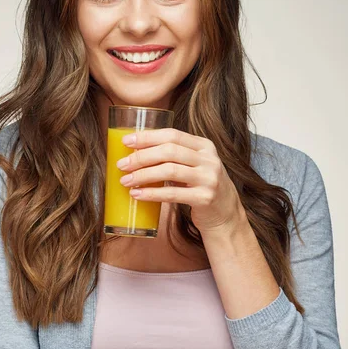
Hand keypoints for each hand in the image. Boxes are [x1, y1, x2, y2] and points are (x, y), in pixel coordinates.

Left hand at [117, 128, 242, 233]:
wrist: (225, 214)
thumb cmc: (201, 186)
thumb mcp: (194, 165)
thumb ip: (175, 156)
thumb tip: (135, 151)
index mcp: (204, 145)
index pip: (172, 135)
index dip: (148, 137)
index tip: (126, 141)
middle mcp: (209, 159)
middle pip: (169, 151)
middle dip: (141, 156)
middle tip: (122, 164)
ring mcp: (209, 178)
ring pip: (169, 171)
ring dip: (143, 175)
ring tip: (126, 180)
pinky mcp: (205, 198)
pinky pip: (172, 194)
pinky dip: (152, 194)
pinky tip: (137, 195)